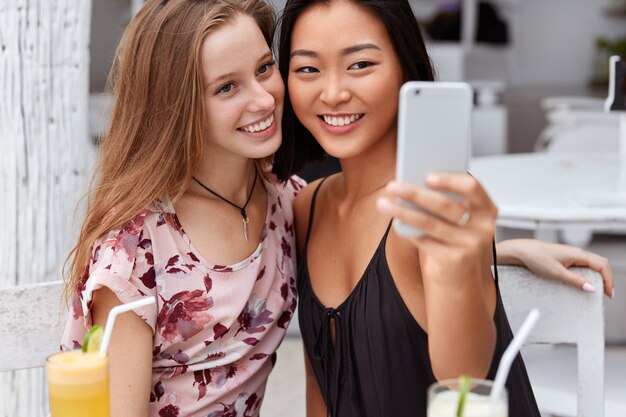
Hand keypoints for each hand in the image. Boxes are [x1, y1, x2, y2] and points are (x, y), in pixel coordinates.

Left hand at [376, 173, 496, 283]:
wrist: (462, 276)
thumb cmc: (456, 239)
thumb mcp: (459, 219)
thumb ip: (445, 201)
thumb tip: (413, 183)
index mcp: (486, 209)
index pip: (472, 187)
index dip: (449, 180)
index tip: (426, 176)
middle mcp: (482, 227)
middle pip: (444, 205)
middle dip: (414, 194)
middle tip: (393, 187)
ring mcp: (469, 245)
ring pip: (429, 223)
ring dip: (402, 212)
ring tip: (383, 204)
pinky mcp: (454, 260)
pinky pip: (424, 241)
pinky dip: (407, 231)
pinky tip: (396, 224)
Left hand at [497, 239, 613, 297]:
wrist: (522, 251)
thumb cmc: (537, 258)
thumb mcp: (557, 273)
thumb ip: (575, 281)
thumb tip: (591, 289)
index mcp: (578, 254)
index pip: (602, 266)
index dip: (609, 280)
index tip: (608, 294)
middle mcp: (577, 252)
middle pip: (600, 263)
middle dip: (607, 278)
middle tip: (607, 293)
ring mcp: (571, 254)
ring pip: (592, 263)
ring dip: (598, 275)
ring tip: (598, 289)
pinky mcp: (565, 257)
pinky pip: (583, 264)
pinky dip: (589, 273)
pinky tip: (585, 282)